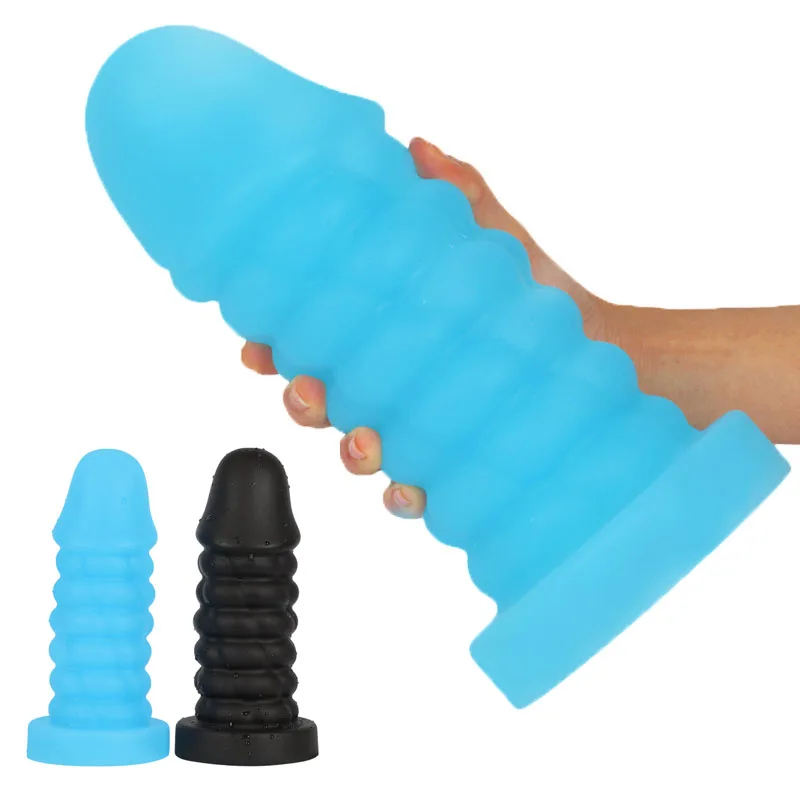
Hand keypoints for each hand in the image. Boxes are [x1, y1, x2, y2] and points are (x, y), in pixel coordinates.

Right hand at [241, 137, 614, 516]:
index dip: (274, 345)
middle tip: (305, 388)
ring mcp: (416, 431)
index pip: (313, 340)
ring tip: (363, 440)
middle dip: (301, 399)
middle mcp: (389, 387)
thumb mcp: (494, 244)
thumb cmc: (533, 303)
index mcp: (382, 335)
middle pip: (320, 401)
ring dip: (349, 450)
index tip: (258, 344)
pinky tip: (411, 489)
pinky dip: (407, 497)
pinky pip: (417, 493)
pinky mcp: (451, 468)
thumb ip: (459, 195)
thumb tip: (419, 148)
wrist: (594, 359)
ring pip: (358, 451)